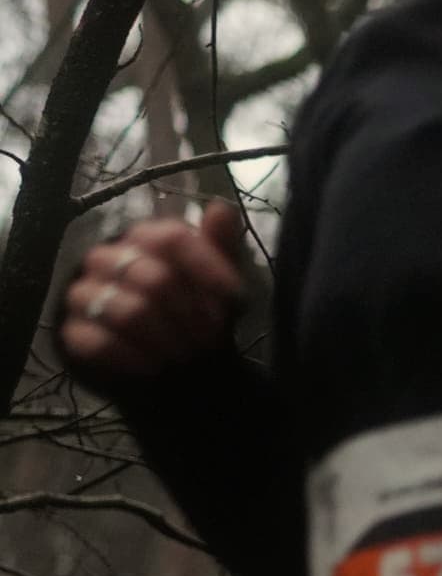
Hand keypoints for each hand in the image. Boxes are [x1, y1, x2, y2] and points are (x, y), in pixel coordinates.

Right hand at [56, 211, 247, 383]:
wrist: (167, 358)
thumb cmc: (195, 312)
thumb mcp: (218, 282)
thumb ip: (221, 246)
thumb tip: (220, 208)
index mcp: (143, 240)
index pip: (172, 238)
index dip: (207, 267)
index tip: (236, 298)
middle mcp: (107, 259)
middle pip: (155, 278)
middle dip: (191, 315)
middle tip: (208, 339)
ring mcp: (84, 293)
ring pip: (128, 311)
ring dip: (167, 340)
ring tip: (185, 355)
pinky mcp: (72, 330)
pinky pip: (99, 343)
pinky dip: (135, 359)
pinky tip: (153, 367)